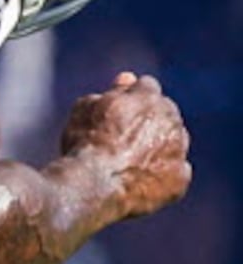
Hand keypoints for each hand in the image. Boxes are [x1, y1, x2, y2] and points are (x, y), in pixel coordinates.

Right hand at [60, 71, 191, 222]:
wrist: (91, 186)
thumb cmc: (83, 146)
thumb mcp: (85, 110)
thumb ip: (110, 92)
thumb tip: (127, 78)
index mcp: (147, 97)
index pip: (146, 87)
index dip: (130, 99)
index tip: (116, 113)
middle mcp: (170, 118)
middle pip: (165, 113)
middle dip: (149, 122)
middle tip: (122, 141)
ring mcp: (179, 148)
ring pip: (175, 142)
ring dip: (160, 147)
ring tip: (129, 165)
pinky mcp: (180, 177)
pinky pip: (177, 173)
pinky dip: (163, 176)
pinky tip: (140, 183)